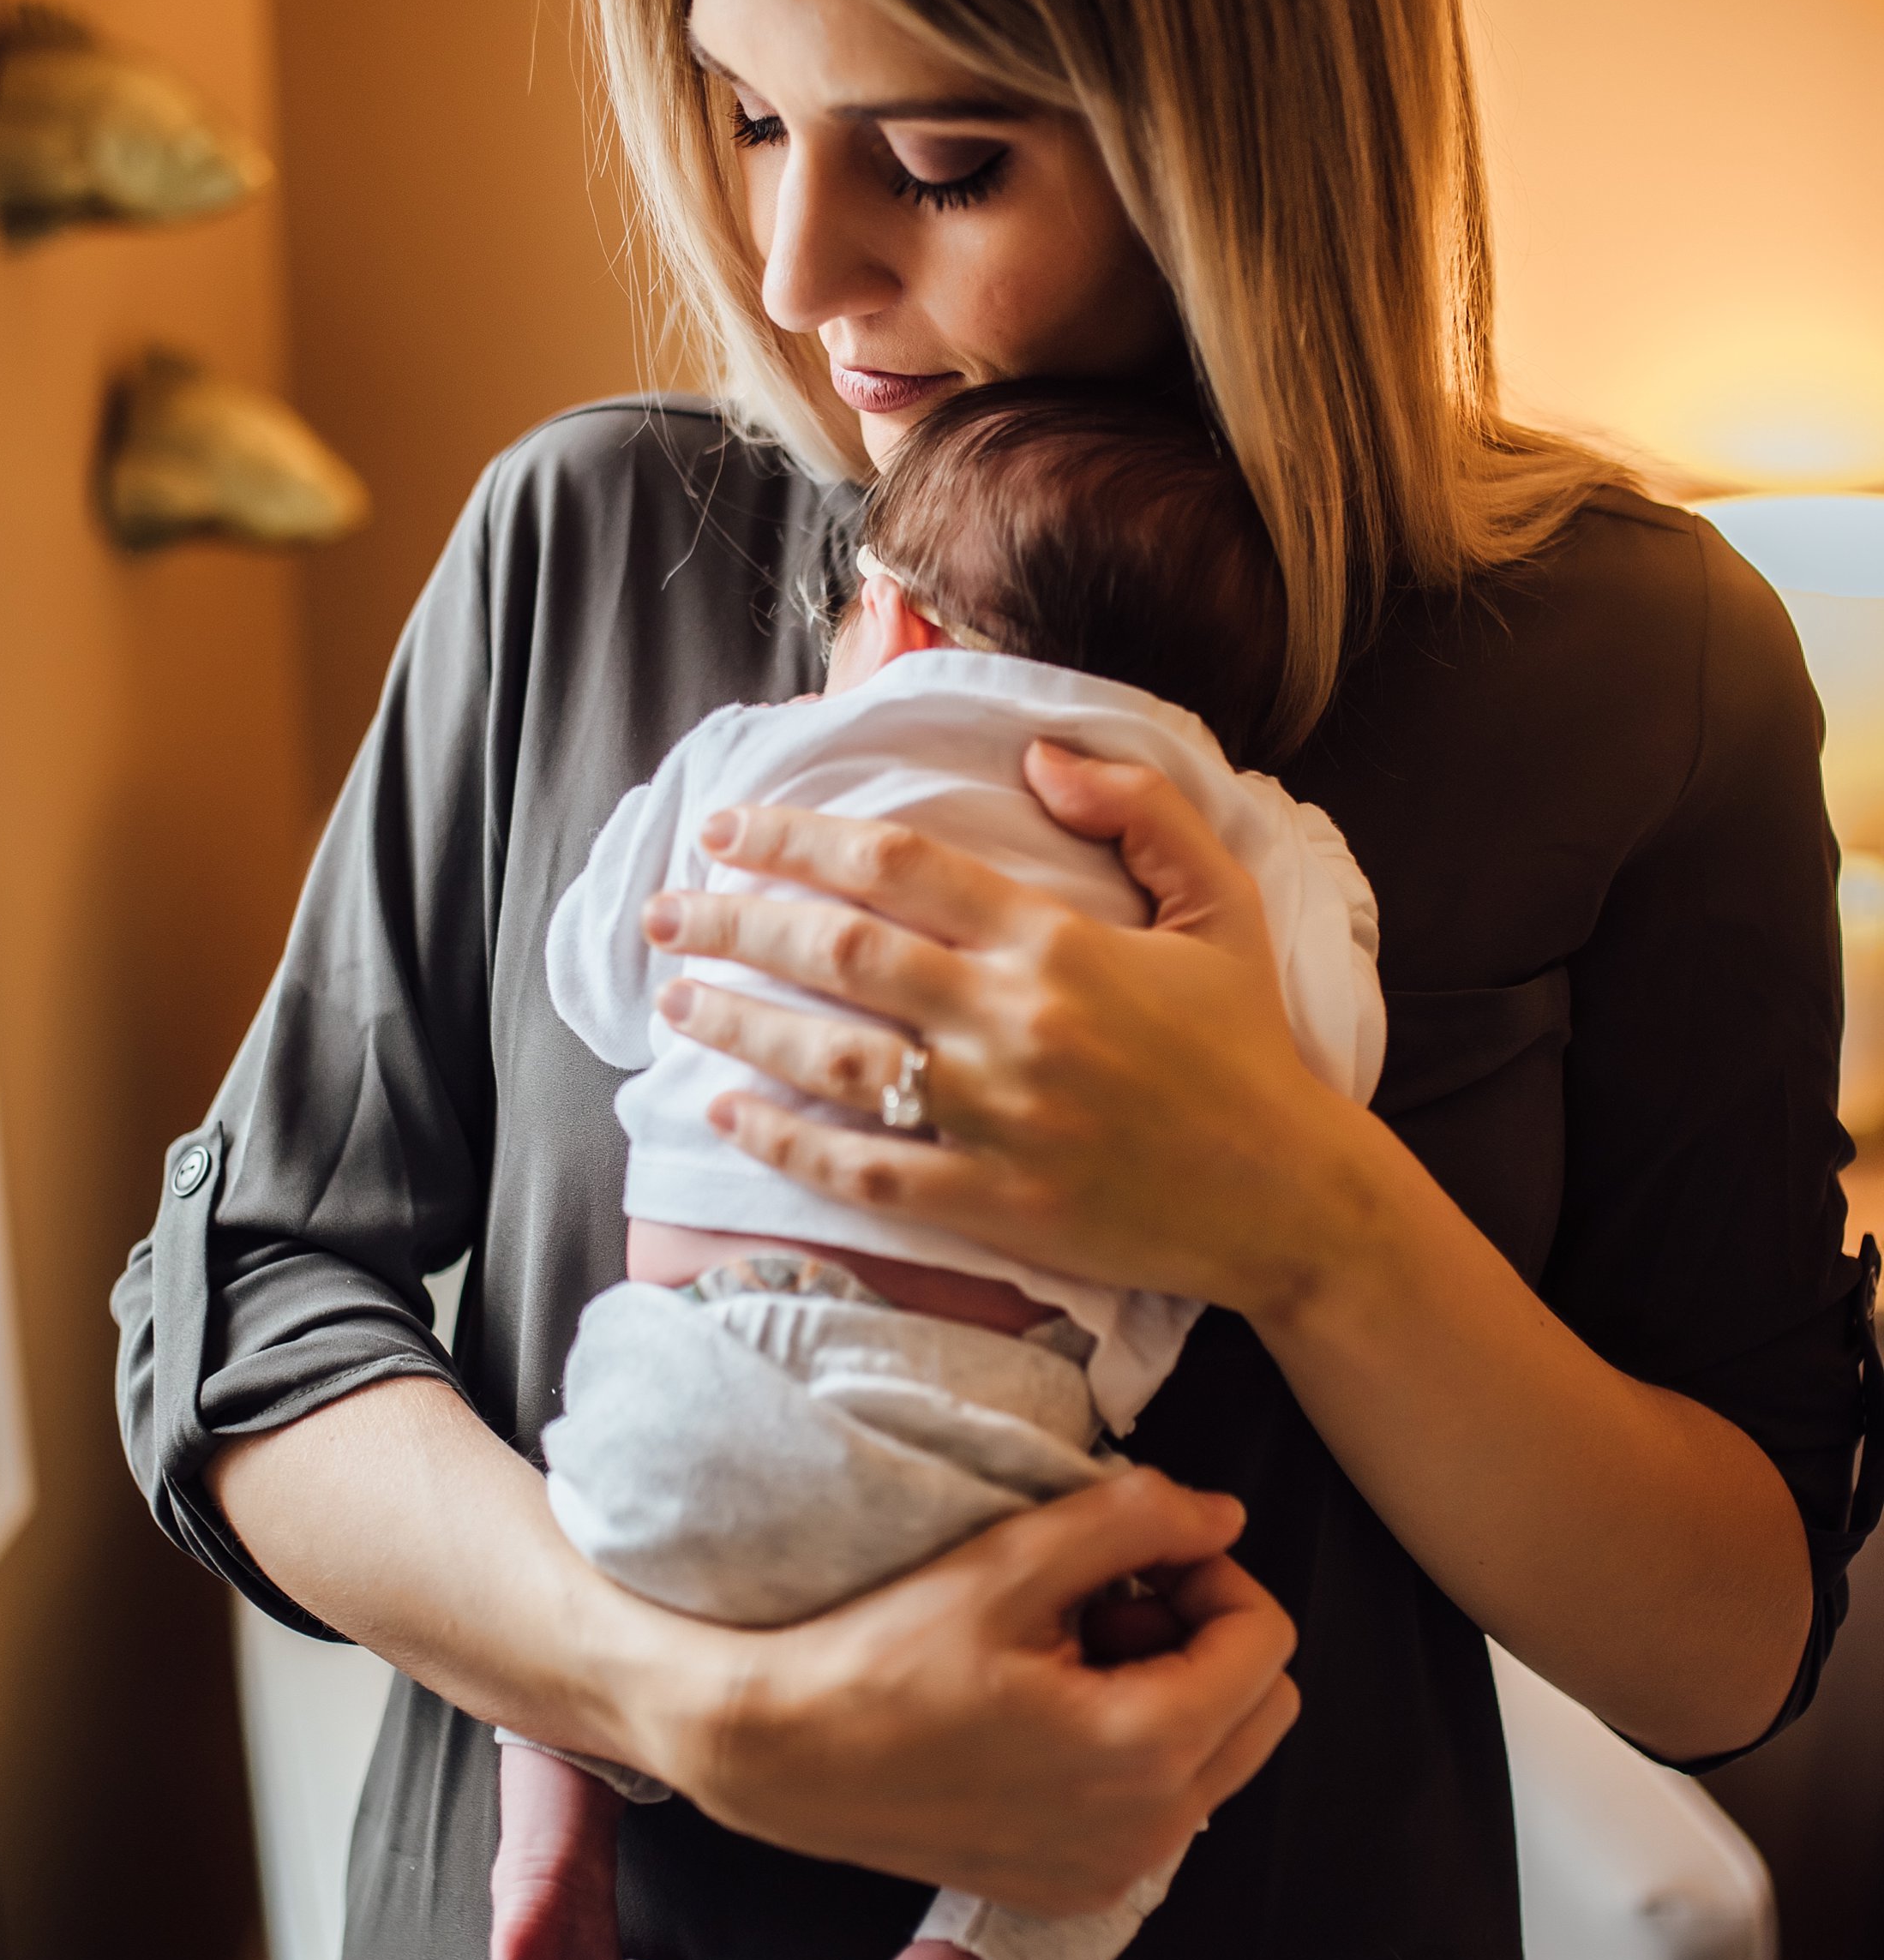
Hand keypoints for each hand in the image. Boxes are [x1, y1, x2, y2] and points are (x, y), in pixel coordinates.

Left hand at [644, 741, 1367, 1315]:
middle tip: (666, 911)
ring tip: (674, 998)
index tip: (727, 828)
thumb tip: (1037, 754)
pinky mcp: (995, 1205)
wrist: (1293, 1198)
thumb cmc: (1249, 1047)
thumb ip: (1138, 809)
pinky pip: (863, 1171)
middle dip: (734, 922)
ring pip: (833, 1060)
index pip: (896, 864)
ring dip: (738, 1022)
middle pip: (839, 953)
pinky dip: (784, 1141)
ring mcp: (1000, 1118)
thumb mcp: (1221, 903)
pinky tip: (727, 1110)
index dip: (796, 837)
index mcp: (1059, 940)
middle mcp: (1016, 1021)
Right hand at [671, 1466, 1299, 1914]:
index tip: (1137, 1553)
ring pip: (1218, 1759)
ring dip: (1174, 1689)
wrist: (782, 1754)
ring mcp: (1115, 1875)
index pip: (1266, 1641)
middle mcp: (1150, 1835)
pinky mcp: (1078, 1890)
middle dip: (1205, 1635)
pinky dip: (1136, 1747)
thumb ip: (1138, 1519)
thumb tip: (1223, 1515)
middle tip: (1109, 1598)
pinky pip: (1161, 1807)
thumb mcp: (1013, 1560)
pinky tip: (1050, 1708)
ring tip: (1072, 1649)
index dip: (1213, 1573)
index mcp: (1146, 1751)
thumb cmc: (884, 1654)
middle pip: (1263, 1708)